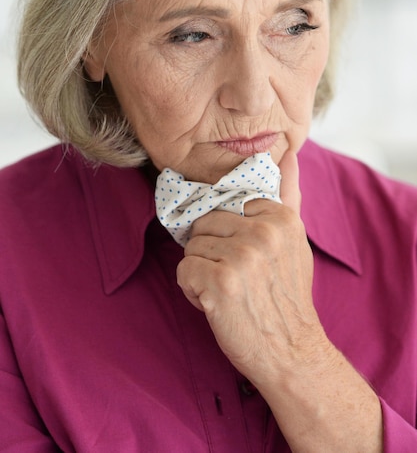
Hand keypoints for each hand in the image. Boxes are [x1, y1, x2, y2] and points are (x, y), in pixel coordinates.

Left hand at [176, 150, 323, 384]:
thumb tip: (287, 154)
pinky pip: (184, 270)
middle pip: (205, 223)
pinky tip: (217, 304)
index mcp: (280, 217)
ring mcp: (241, 257)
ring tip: (228, 291)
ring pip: (192, 247)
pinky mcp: (220, 283)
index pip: (225, 204)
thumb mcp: (294, 240)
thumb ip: (288, 194)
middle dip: (211, 251)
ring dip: (201, 272)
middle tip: (235, 277)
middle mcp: (262, 232)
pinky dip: (193, 290)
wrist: (291, 351)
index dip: (227, 232)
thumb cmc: (286, 296)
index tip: (244, 255)